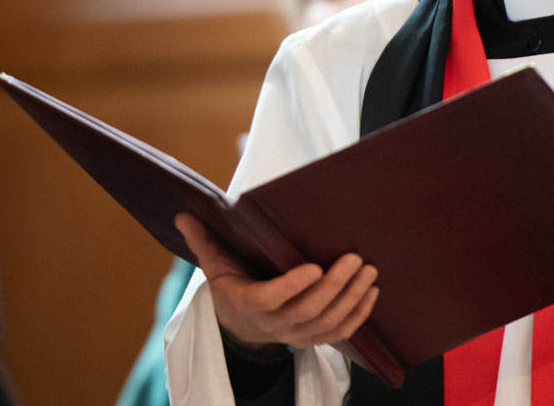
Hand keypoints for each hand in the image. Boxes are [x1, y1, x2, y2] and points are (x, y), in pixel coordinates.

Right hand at [175, 213, 378, 348]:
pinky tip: (371, 292)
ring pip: (328, 322)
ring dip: (352, 298)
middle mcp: (275, 323)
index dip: (293, 286)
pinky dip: (358, 315)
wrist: (241, 325)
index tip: (313, 266)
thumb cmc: (232, 286)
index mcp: (250, 303)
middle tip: (354, 259)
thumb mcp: (214, 265)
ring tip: (367, 270)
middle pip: (309, 310)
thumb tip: (183, 214)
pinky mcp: (312, 339)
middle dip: (335, 285)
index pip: (272, 298)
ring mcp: (296, 334)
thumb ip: (202, 240)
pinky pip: (339, 334)